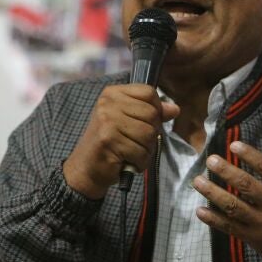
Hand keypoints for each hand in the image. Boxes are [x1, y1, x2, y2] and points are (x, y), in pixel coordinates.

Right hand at [63, 84, 179, 198]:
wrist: (85, 168)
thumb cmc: (110, 143)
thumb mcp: (129, 122)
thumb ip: (151, 113)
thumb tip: (175, 109)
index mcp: (113, 93)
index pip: (149, 92)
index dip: (155, 109)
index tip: (143, 122)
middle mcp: (108, 103)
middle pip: (152, 114)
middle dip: (151, 134)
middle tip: (134, 142)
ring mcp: (107, 121)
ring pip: (149, 134)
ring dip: (146, 150)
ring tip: (131, 152)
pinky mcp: (109, 140)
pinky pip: (141, 152)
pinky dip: (140, 162)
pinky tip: (127, 161)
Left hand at [193, 138, 261, 261]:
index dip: (250, 155)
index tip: (233, 146)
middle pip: (245, 186)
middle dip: (225, 171)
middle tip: (210, 160)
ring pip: (233, 206)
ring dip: (213, 193)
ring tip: (197, 181)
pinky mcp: (256, 239)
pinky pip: (231, 228)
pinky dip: (214, 220)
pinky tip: (200, 211)